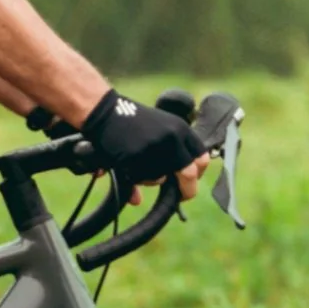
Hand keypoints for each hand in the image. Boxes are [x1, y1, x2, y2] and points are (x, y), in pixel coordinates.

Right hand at [79, 87, 208, 189]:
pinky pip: (140, 178)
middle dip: (186, 190)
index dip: (198, 174)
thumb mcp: (157, 130)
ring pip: (161, 179)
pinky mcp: (137, 155)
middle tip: (179, 196)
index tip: (190, 182)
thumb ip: (168, 155)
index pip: (202, 158)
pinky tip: (127, 162)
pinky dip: (134, 177)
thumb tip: (173, 181)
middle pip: (189, 174)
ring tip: (138, 164)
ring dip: (150, 179)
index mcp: (181, 128)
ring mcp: (155, 147)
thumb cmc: (131, 120)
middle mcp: (172, 137)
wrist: (106, 111)